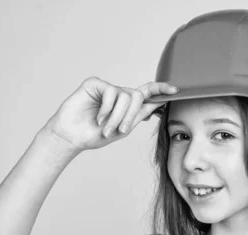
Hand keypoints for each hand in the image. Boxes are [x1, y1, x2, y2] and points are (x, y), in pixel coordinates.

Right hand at [42, 76, 177, 150]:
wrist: (72, 137)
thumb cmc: (95, 135)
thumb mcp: (123, 129)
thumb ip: (139, 115)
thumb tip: (157, 104)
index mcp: (128, 105)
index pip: (148, 93)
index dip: (162, 90)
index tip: (176, 90)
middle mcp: (119, 93)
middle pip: (139, 96)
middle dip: (132, 115)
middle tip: (121, 130)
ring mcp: (107, 87)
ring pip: (126, 96)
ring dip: (117, 117)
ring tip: (106, 128)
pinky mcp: (95, 83)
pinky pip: (111, 92)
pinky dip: (107, 109)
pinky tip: (98, 118)